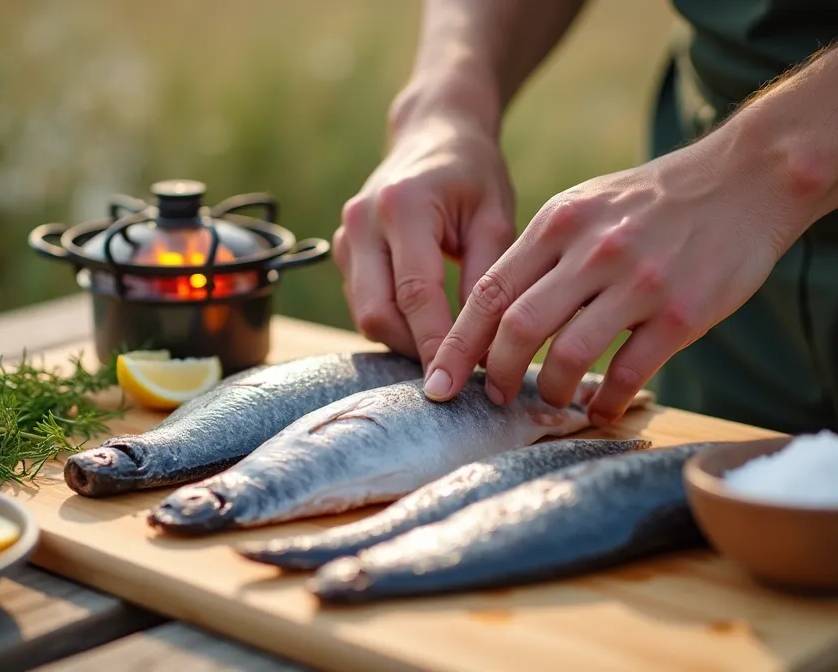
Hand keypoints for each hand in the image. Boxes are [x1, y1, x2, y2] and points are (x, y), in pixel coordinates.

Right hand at [333, 115, 517, 366]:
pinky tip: (428, 328)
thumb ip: (486, 280)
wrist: (433, 133)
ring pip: (365, 314)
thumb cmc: (473, 175)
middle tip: (457, 372)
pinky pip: (363, 302)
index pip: (414, 294)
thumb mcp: (494, 219)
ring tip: (448, 350)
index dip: (434, 345)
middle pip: (376, 313)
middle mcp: (362, 221)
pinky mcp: (342, 250)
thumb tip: (479, 349)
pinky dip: (394, 323)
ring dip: (404, 340)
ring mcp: (345, 236)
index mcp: (402, 206)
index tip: (456, 384)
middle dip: (414, 350)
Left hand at [420, 137, 820, 425]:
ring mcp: (639, 282)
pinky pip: (630, 371)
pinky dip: (607, 400)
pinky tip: (600, 409)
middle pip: (518, 325)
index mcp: (559, 222)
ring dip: (551, 390)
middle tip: (494, 397)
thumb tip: (497, 310)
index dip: (459, 342)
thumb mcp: (586, 205)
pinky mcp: (683, 312)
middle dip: (496, 373)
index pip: (490, 290)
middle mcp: (592, 250)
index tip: (440, 379)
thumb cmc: (656, 200)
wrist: (747, 178)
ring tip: (549, 403)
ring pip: (570, 354)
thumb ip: (543, 251)